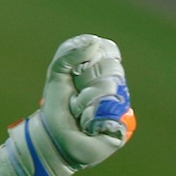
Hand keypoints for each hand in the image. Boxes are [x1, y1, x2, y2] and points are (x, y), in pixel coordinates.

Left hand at [6, 34, 135, 175]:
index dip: (90, 58)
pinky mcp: (121, 126)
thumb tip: (94, 41)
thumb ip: (70, 52)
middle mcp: (117, 87)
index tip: (75, 72)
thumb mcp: (57, 72)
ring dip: (82, 100)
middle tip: (74, 94)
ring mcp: (121, 106)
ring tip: (77, 110)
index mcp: (105, 70)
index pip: (109, 51)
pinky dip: (89, 116)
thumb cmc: (57, 103)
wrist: (53, 135)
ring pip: (107, 89)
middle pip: (110, 68)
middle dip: (83, 80)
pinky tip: (84, 123)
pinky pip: (107, 112)